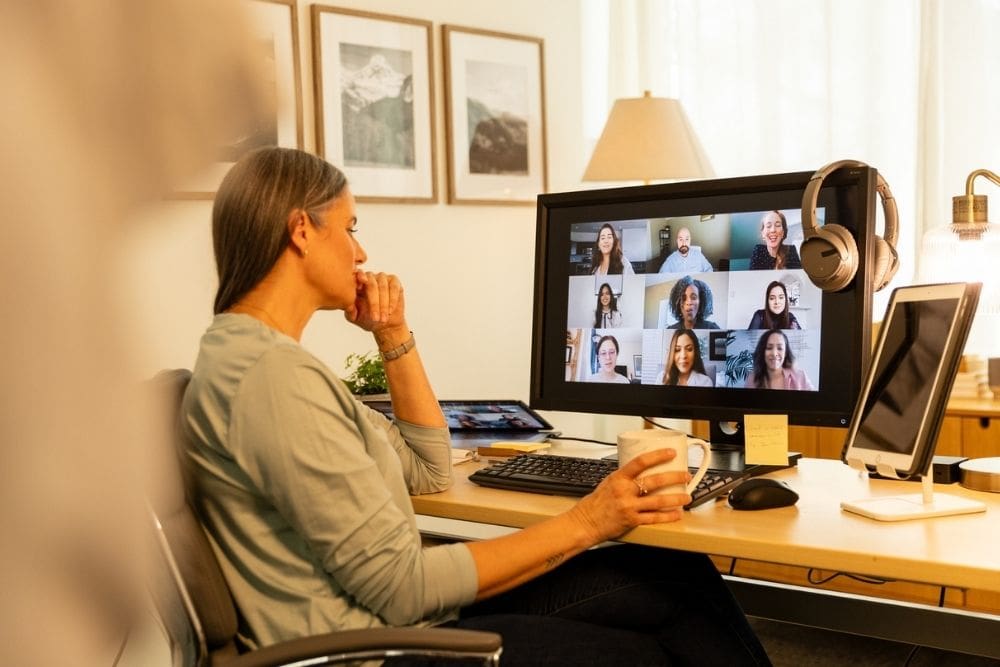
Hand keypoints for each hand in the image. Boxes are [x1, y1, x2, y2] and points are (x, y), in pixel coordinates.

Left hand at [345, 271, 405, 333]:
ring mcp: (382, 278)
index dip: (358, 278)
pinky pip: (394, 288)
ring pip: (383, 287)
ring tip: (383, 318)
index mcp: (357, 283)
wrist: (385, 324)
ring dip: (384, 304)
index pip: (356, 275)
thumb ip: (350, 311)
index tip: (359, 288)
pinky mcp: (394, 281)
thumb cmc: (368, 319)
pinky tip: (390, 311)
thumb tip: (349, 306)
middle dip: (374, 303)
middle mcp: (369, 277)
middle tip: (375, 318)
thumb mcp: (355, 317)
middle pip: (371, 284)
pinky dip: (392, 300)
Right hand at [567, 449, 691, 543]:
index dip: (658, 456)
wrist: (586, 522)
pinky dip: (667, 516)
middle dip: (674, 477)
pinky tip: (676, 514)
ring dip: (675, 499)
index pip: (640, 462)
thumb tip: (643, 471)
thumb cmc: (596, 503)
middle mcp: (624, 491)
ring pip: (658, 501)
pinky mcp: (632, 521)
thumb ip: (625, 478)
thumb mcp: (608, 483)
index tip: (671, 453)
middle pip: (654, 481)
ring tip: (686, 497)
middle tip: (685, 476)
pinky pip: (654, 518)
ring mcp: (629, 506)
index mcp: (618, 478)